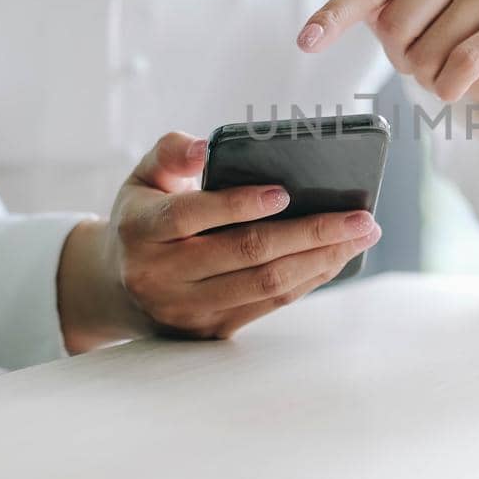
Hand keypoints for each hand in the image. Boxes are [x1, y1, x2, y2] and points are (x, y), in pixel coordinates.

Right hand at [57, 132, 381, 350]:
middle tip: (360, 216)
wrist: (117, 288)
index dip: (237, 205)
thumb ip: (170, 152)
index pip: (190, 215)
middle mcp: (160, 275)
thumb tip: (203, 147)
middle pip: (245, 254)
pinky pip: (269, 305)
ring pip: (265, 285)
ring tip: (361, 235)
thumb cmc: (144, 218)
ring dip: (322, 259)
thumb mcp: (143, 177)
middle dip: (311, 232)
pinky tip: (336, 257)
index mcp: (141, 230)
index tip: (284, 191)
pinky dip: (309, 279)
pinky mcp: (211, 330)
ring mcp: (187, 309)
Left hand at [298, 0, 478, 108]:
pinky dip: (449, 86)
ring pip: (429, 51)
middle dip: (402, 54)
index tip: (306, 43)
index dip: (335, 17)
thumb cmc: (448, 20)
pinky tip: (456, 84)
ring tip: (449, 63)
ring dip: (428, 75)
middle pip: (396, 24)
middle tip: (426, 52)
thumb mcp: (399, 2)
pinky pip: (464, 63)